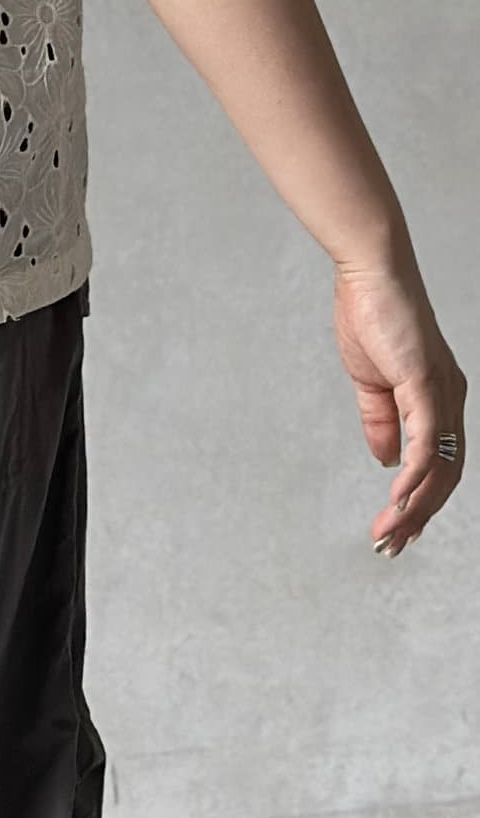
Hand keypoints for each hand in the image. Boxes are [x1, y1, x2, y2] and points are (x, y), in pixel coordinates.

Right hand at [331, 256, 466, 555]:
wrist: (370, 271)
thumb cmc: (369, 313)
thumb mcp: (369, 379)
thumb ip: (379, 419)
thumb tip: (385, 459)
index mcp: (438, 398)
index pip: (438, 464)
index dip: (420, 501)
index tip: (395, 529)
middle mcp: (450, 400)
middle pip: (445, 476)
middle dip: (418, 518)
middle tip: (390, 547)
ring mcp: (442, 393)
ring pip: (440, 468)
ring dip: (414, 508)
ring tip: (389, 535)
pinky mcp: (427, 384)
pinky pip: (427, 444)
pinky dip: (414, 477)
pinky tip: (396, 500)